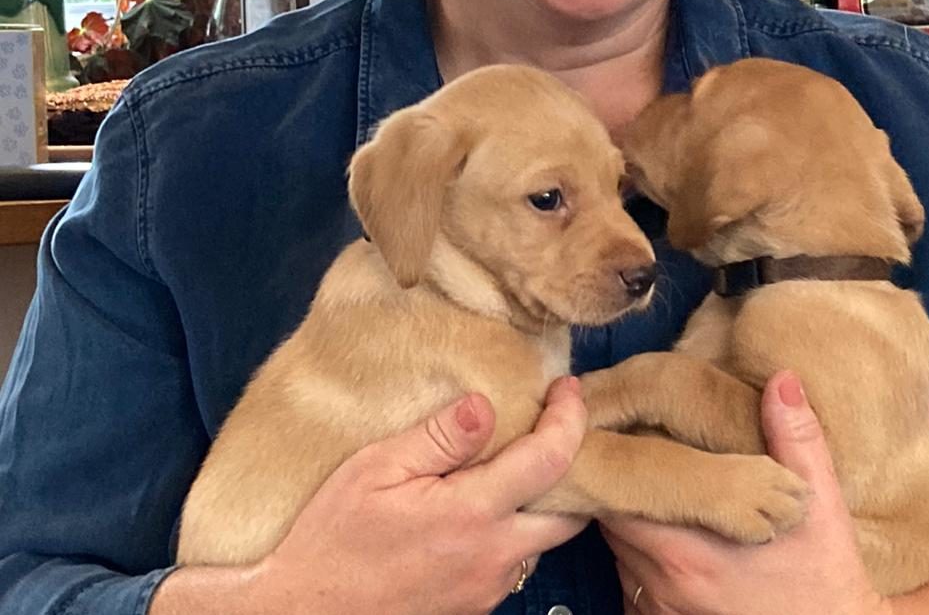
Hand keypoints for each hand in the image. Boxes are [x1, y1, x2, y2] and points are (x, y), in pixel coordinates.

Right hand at [245, 376, 588, 614]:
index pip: (551, 459)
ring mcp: (486, 588)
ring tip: (521, 456)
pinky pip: (515, 560)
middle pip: (571, 510)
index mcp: (471, 514)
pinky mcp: (475, 606)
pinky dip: (516, 526)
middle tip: (557, 424)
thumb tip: (486, 403)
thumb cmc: (330, 539)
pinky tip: (487, 502)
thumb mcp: (375, 470)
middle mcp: (492, 556)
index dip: (570, 417)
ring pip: (545, 539)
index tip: (567, 387)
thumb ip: (438, 438)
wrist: (301, 613)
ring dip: (546, 498)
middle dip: (576, 464)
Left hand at [600, 370, 890, 614]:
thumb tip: (781, 380)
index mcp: (689, 547)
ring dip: (635, 524)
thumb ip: (795, 439)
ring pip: (620, 551)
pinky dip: (641, 565)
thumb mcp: (819, 505)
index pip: (627, 487)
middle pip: (616, 517)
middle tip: (654, 462)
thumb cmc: (824, 576)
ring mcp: (660, 611)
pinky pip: (630, 587)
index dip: (631, 456)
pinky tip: (673, 547)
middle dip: (631, 487)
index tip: (645, 434)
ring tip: (664, 499)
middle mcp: (664, 583)